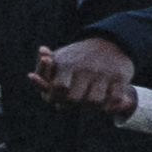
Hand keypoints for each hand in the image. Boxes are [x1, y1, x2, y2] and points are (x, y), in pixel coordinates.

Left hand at [28, 36, 142, 121]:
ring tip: (88, 106)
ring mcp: (104, 73)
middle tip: (73, 105)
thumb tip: (31, 76)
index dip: (56, 98)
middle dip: (72, 105)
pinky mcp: (120, 77)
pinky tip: (104, 106)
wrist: (111, 42)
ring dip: (91, 109)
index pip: (57, 89)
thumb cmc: (79, 56)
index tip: (58, 99)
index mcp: (67, 63)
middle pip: (74, 99)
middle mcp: (85, 68)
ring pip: (94, 102)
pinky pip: (114, 100)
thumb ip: (43, 71)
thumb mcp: (60, 58)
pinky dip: (110, 107)